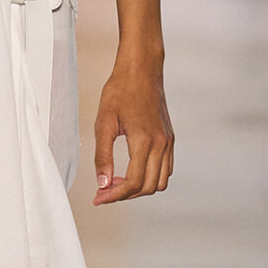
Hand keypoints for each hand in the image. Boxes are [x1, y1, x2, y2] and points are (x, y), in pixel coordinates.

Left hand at [93, 62, 173, 204]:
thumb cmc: (120, 90)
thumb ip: (102, 155)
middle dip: (125, 195)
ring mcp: (168, 142)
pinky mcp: (170, 138)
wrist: (141, 69)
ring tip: (117, 182)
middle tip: (103, 192)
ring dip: (139, 188)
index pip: (134, 182)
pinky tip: (131, 170)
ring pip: (160, 182)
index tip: (98, 197)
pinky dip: (150, 177)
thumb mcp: (103, 122)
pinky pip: (166, 169)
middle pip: (148, 187)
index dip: (114, 195)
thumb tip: (102, 183)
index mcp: (144, 140)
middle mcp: (161, 144)